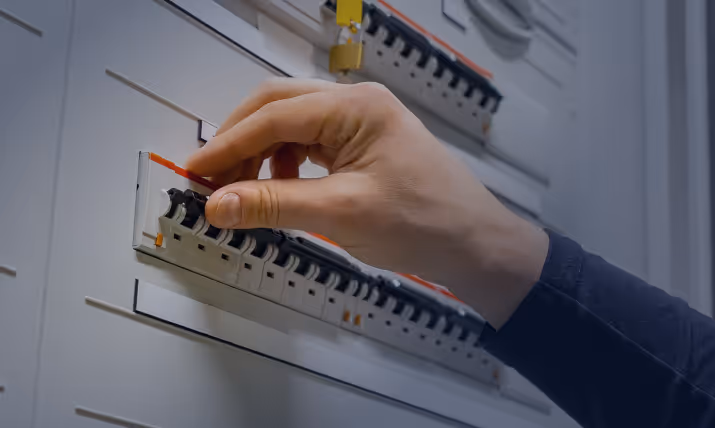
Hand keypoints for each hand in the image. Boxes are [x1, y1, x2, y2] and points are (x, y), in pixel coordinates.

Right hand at [186, 78, 548, 326]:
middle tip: (212, 182)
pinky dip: (286, 165)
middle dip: (241, 143)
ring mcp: (363, 124)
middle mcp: (357, 105)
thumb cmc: (423, 224)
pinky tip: (282, 190)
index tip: (195, 173)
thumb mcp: (342, 214)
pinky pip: (312, 145)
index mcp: (355, 107)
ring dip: (261, 155)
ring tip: (245, 193)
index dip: (228, 145)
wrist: (475, 245)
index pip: (274, 115)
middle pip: (279, 109)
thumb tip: (218, 204)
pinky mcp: (365, 146)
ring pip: (293, 127)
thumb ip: (275, 204)